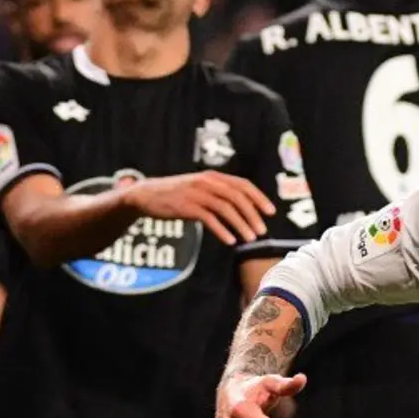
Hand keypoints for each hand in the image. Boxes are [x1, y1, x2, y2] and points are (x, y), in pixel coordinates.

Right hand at [121, 171, 275, 245]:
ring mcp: (196, 193)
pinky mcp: (186, 206)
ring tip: (251, 239)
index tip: (271, 212)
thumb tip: (244, 209)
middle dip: (253, 214)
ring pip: (226, 208)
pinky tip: (231, 241)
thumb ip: (220, 195)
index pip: (243, 185)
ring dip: (241, 224)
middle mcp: (207, 182)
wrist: (147, 195)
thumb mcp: (200, 189)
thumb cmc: (178, 195)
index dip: (259, 198)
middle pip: (237, 197)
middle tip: (262, 230)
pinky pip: (209, 219)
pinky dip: (222, 230)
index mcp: (213, 177)